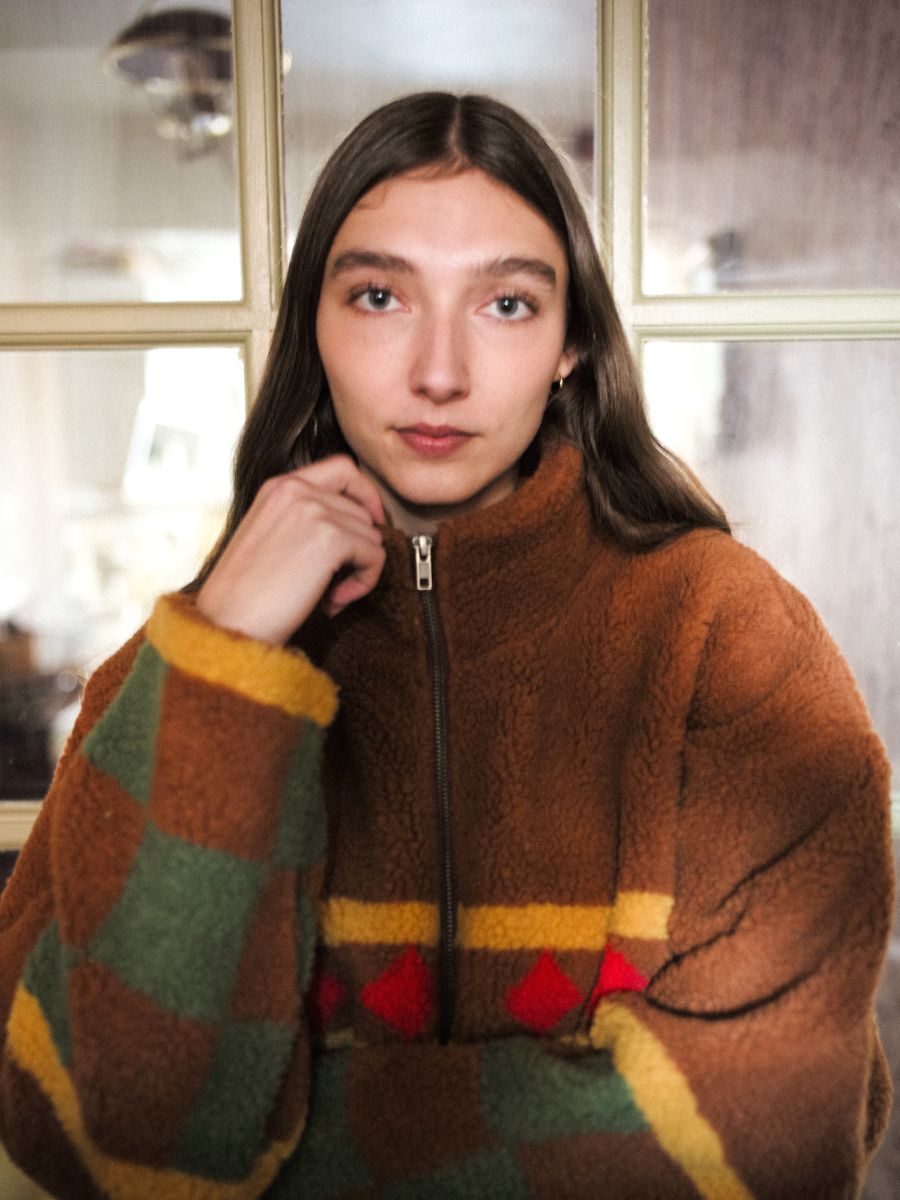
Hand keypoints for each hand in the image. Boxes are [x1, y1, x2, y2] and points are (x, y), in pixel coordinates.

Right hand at [195, 455, 385, 644]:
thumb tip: (359, 526)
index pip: (342, 468)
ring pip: (372, 535)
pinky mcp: (331, 538)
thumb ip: (305, 520)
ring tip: (328, 595)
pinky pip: (375, 556)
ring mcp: (314, 510)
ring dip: (359, 570)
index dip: (365, 495)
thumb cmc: (246, 594)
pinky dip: (364, 583)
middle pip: (362, 509)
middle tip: (334, 582)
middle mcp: (296, 489)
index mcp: (278, 486)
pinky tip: (333, 602)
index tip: (370, 523)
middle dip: (358, 548)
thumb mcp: (271, 538)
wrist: (228, 623)